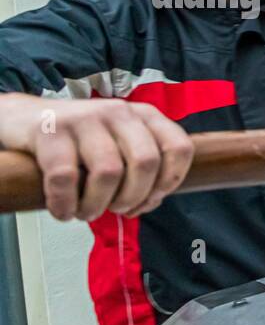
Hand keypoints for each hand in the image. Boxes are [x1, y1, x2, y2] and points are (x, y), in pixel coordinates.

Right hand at [0, 94, 193, 221]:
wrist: (25, 119)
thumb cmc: (81, 143)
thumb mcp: (121, 144)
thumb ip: (142, 168)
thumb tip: (150, 202)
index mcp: (145, 116)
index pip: (179, 148)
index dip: (170, 182)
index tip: (150, 200)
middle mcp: (119, 112)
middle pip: (146, 163)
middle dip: (134, 197)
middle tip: (116, 209)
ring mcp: (85, 118)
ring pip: (108, 171)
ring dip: (98, 205)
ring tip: (87, 212)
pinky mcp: (51, 130)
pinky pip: (65, 177)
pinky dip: (66, 204)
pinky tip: (63, 211)